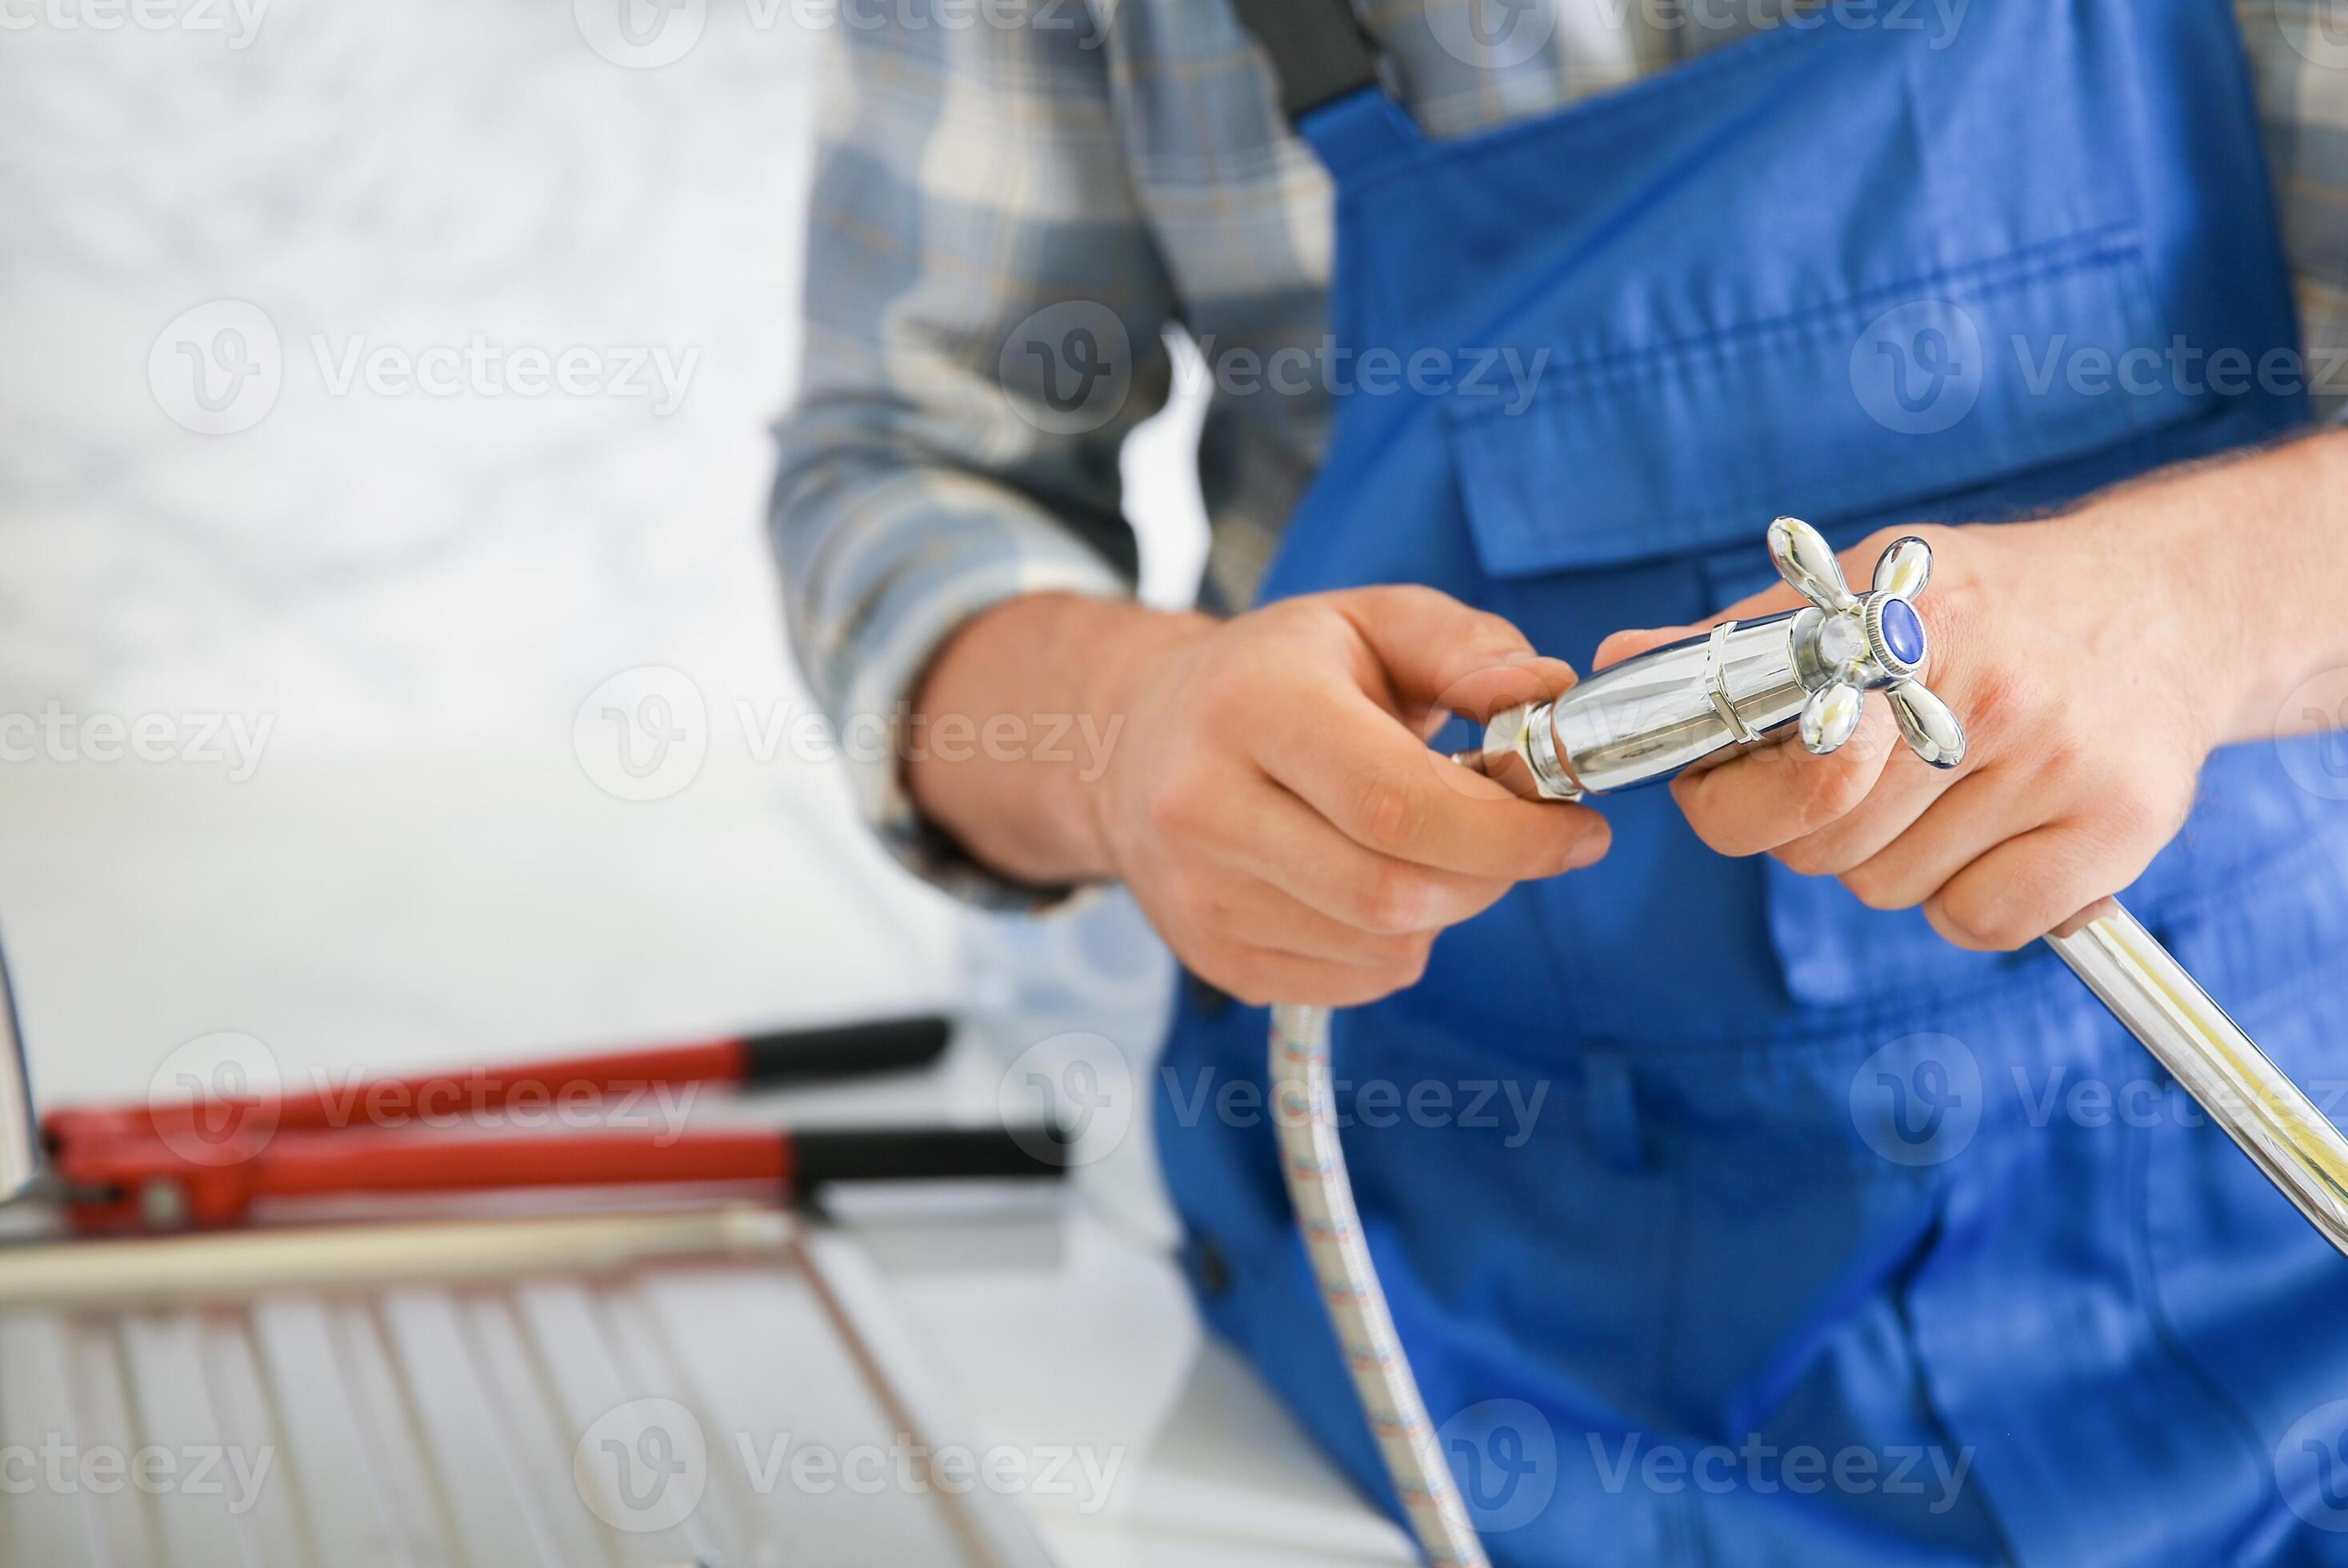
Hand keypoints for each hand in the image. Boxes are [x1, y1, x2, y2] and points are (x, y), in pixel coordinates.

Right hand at [913, 589, 1610, 1006]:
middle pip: (1392, 892)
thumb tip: (1550, 694)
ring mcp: (1199, 894)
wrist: (1133, 739)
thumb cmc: (1275, 674)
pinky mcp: (1210, 955)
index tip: (1576, 827)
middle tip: (1520, 839)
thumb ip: (1469, 649)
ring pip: (1382, 947)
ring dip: (1447, 908)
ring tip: (1434, 846)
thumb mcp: (1370, 621)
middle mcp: (1205, 807)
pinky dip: (1397, 941)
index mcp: (1251, 708)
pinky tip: (1377, 878)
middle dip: (1490, 875)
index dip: (1508, 832)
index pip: (1397, 805)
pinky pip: (1352, 980)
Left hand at [1595, 507, 2227, 950]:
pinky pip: (1978, 923)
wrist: (2163, 606)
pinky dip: (1970, 900)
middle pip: (1819, 847)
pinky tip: (1996, 831)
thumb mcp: (1859, 587)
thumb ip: (1737, 644)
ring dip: (1892, 858)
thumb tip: (1616, 669)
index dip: (1734, 795)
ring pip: (1889, 890)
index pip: (1773, 772)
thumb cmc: (1982, 603)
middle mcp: (1989, 695)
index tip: (1741, 779)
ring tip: (1940, 786)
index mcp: (1904, 630)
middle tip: (1864, 773)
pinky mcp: (2118, 828)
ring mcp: (2060, 763)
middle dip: (1813, 827)